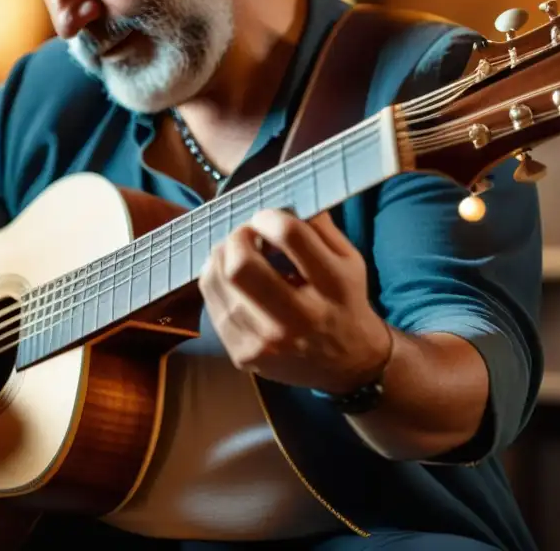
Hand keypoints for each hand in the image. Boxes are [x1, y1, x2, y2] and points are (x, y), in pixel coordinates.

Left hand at [198, 209, 392, 393]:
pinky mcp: (243, 356)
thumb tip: (283, 195)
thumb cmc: (344, 301)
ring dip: (221, 257)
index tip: (267, 218)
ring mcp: (267, 343)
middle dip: (236, 237)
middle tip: (245, 235)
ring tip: (236, 254)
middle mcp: (300, 319)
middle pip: (240, 266)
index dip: (269, 216)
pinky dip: (217, 283)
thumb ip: (319, 225)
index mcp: (333, 287)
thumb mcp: (349, 259)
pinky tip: (234, 281)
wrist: (347, 364)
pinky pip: (211, 305)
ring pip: (216, 283)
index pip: (290, 235)